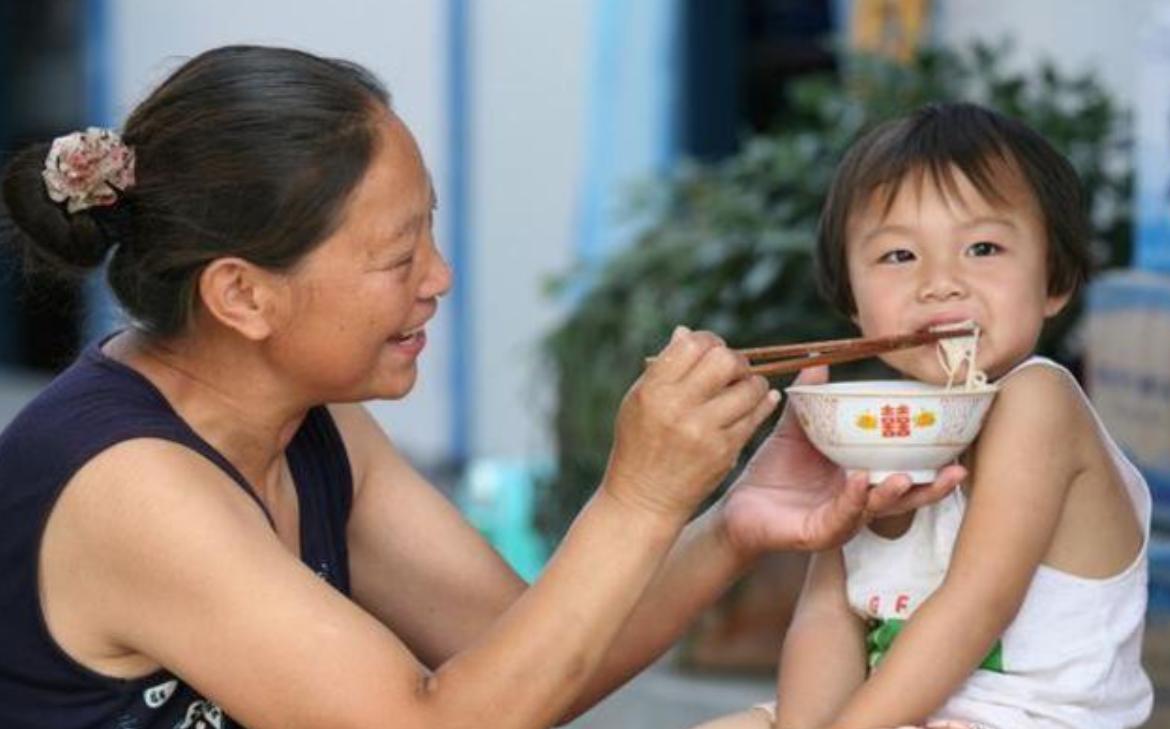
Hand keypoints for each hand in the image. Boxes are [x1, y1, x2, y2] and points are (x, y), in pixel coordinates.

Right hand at [604, 326, 779, 520]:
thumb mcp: (638, 402)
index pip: (693, 345)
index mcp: (653, 390)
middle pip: (725, 360)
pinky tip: (761, 400)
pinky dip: (762, 403)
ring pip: (749, 387)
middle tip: (734, 369)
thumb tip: (686, 333)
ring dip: (753, 382)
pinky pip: (756, 416)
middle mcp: (678, 408)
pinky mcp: (724, 451)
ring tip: (745, 387)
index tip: (712, 350)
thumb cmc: (638, 445)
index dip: (709, 341)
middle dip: (735, 360)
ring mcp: (704, 431)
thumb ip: (663, 367)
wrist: (643, 500)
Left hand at [720, 366, 965, 557]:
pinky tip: (858, 481)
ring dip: (893, 494)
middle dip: (932, 487)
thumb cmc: (772, 473)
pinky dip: (851, 499)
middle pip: (904, 497)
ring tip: (904, 478)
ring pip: (876, 510)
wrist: (737, 507)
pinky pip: (840, 517)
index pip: (903, 471)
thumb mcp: (795, 432)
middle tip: (957, 472)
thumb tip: (820, 363)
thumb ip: (810, 401)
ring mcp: (841, 520)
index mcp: (860, 477)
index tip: (957, 445)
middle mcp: (858, 502)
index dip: (931, 463)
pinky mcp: (818, 534)